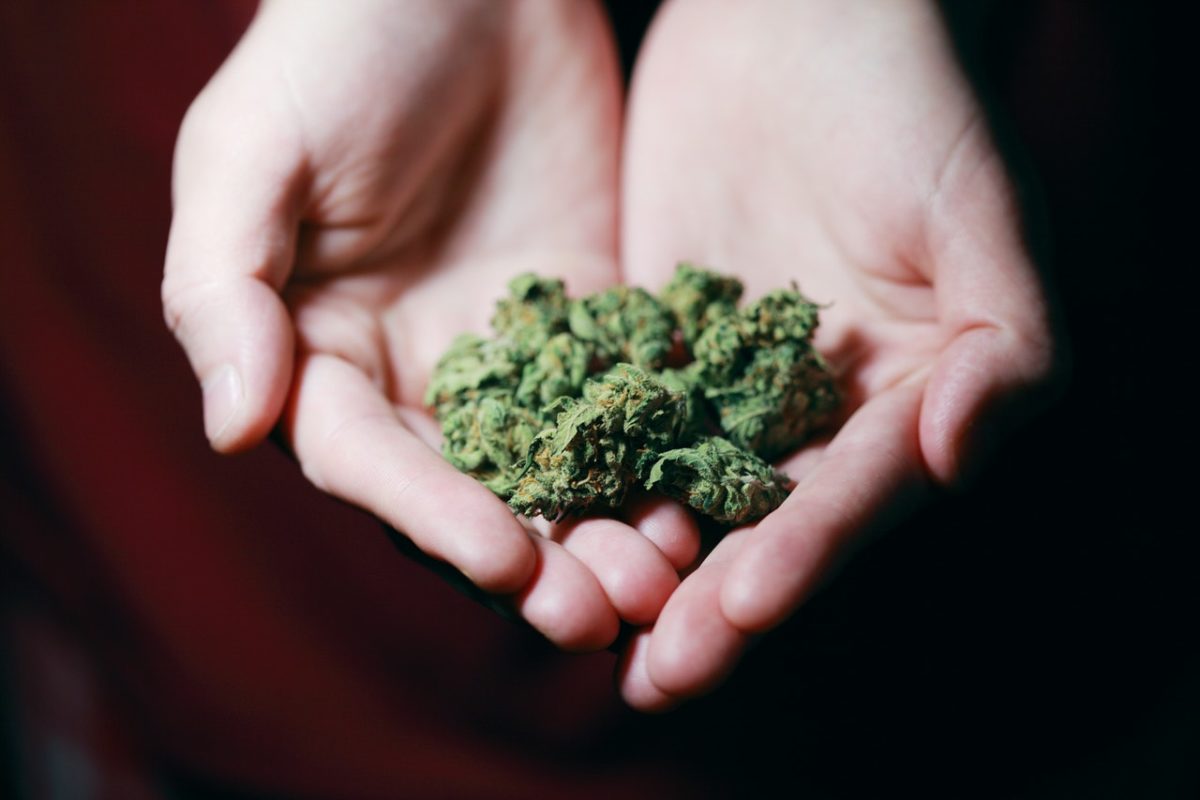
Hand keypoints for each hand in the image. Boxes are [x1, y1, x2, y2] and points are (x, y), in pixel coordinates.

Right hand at [162, 0, 679, 649]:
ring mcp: (511, 358)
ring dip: (602, 534)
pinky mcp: (591, 326)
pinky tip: (703, 499)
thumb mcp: (252, 150)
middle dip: (530, 561)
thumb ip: (227, 288)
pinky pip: (625, 409)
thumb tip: (231, 428)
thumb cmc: (337, 46)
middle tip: (597, 613)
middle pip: (469, 495)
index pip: (369, 464)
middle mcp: (415, 377)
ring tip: (662, 582)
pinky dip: (658, 460)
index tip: (503, 562)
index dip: (431, 518)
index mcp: (320, 355)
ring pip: (556, 473)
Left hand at [617, 0, 1058, 707]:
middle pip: (761, 525)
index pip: (853, 500)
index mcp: (904, 405)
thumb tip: (960, 461)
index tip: (742, 609)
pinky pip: (608, 423)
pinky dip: (576, 476)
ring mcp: (725, 388)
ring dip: (633, 563)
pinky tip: (531, 524)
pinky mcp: (647, 350)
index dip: (804, 558)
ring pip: (677, 492)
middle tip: (653, 672)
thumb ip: (1006, 347)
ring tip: (581, 625)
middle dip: (709, 601)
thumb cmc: (911, 106)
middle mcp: (814, 416)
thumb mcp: (982, 219)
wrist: (794, 21)